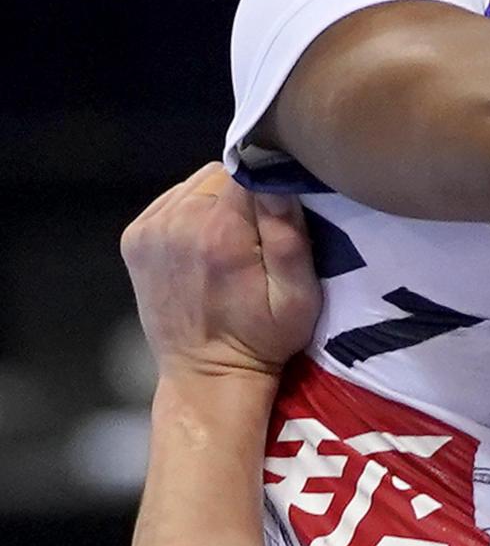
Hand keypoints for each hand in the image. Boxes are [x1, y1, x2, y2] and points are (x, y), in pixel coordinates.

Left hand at [121, 165, 319, 380]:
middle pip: (222, 174)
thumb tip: (276, 178)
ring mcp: (150, 230)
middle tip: (257, 234)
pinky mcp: (135, 238)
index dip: (270, 183)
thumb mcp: (298, 298)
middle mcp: (177, 223)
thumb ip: (289, 237)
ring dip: (218, 201)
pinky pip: (173, 199)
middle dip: (244, 195)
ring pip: (197, 183)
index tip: (280, 213)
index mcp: (220, 233)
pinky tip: (205, 243)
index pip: (249, 169)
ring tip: (231, 240)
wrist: (207, 376)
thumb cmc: (263, 339)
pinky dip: (193, 211)